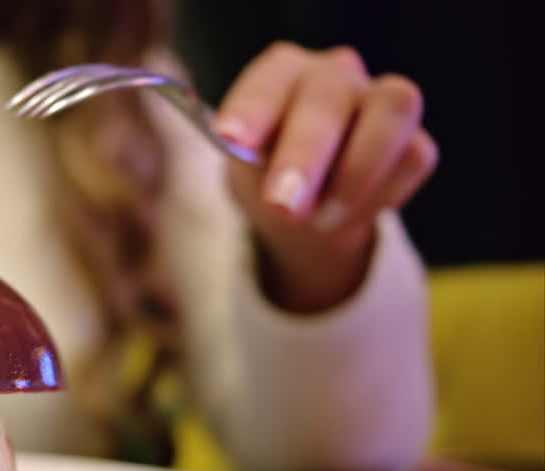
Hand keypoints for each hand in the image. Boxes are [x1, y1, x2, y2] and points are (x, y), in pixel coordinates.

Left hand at [214, 43, 437, 312]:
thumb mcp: (245, 169)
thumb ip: (251, 157)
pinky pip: (413, 158)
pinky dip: (381, 195)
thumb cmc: (265, 173)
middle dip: (305, 154)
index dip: (252, 108)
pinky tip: (347, 215)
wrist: (301, 211)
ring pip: (391, 112)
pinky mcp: (415, 140)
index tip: (231, 140)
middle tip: (282, 203)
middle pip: (328, 99)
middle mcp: (335, 74)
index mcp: (283, 72)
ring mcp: (383, 99)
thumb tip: (252, 158)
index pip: (270, 79)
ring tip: (320, 221)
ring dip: (357, 172)